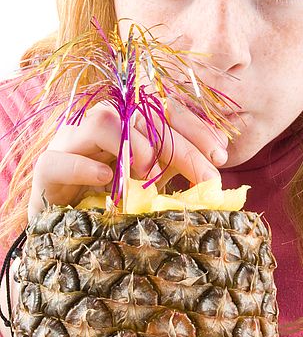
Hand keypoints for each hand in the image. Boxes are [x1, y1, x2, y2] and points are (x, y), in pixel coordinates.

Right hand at [28, 100, 227, 219]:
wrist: (64, 226)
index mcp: (126, 123)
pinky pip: (58, 159)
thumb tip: (216, 164)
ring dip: (134, 146)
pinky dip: (84, 167)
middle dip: (180, 145)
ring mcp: (70, 143)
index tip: (221, 155)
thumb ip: (177, 167)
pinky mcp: (46, 169)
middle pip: (142, 116)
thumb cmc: (112, 198)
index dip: (196, 128)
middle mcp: (100, 125)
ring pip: (101, 121)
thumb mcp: (153, 179)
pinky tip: (105, 179)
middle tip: (206, 175)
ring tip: (150, 174)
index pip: (164, 111)